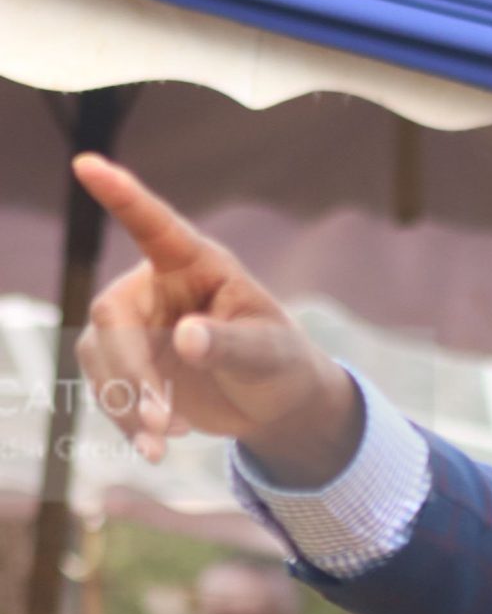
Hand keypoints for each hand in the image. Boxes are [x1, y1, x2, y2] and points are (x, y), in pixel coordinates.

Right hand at [72, 157, 362, 483]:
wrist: (276, 404)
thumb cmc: (281, 362)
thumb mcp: (269, 353)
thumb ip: (230, 344)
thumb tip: (185, 337)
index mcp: (195, 265)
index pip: (154, 225)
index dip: (121, 195)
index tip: (88, 163)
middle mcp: (157, 288)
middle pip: (112, 317)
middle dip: (130, 371)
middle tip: (160, 419)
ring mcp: (139, 327)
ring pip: (99, 355)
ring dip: (123, 401)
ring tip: (164, 441)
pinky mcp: (131, 364)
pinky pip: (106, 388)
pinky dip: (125, 421)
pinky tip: (155, 450)